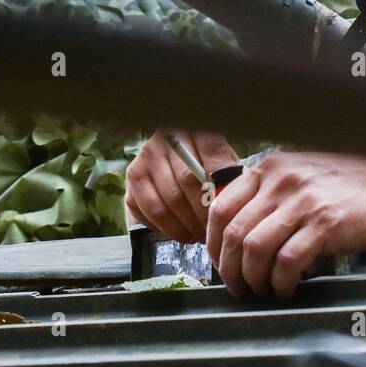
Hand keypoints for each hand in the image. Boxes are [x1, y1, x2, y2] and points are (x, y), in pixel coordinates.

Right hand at [125, 127, 237, 242]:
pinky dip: (165, 228)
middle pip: (187, 183)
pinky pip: (146, 211)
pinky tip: (180, 231)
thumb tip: (232, 206)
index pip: (213, 165)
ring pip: (165, 203)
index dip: (220, 197)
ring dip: (184, 227)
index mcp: (199, 131)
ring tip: (198, 236)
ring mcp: (146, 157)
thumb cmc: (212, 161)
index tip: (225, 216)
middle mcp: (167, 140)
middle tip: (213, 232)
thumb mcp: (228, 162)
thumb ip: (232, 179)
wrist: (182, 150)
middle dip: (202, 215)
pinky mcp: (133, 176)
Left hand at [206, 152, 365, 299]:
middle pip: (232, 233)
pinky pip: (286, 262)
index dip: (212, 243)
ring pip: (254, 249)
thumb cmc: (351, 182)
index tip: (220, 263)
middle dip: (229, 270)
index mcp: (269, 168)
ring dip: (252, 279)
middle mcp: (281, 181)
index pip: (219, 208)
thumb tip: (238, 232)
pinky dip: (280, 282)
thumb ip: (269, 192)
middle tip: (238, 287)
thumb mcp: (300, 172)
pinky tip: (286, 287)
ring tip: (261, 290)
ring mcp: (302, 201)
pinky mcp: (324, 223)